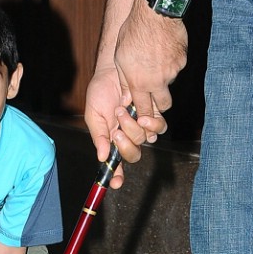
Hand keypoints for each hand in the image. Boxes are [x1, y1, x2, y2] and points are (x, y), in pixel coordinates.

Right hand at [85, 67, 158, 189]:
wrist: (113, 70)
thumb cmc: (100, 92)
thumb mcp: (94, 115)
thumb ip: (98, 136)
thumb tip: (101, 157)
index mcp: (111, 140)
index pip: (115, 163)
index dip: (116, 175)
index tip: (116, 183)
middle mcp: (128, 136)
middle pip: (133, 154)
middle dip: (125, 144)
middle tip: (116, 131)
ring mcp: (142, 126)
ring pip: (145, 139)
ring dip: (134, 128)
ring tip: (123, 111)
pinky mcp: (153, 114)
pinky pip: (158, 126)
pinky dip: (150, 122)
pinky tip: (140, 112)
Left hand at [114, 0, 185, 126]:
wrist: (156, 13)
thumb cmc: (134, 32)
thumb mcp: (120, 57)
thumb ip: (125, 81)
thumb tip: (127, 99)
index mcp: (140, 82)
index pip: (144, 110)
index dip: (144, 116)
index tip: (143, 118)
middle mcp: (158, 81)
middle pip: (164, 105)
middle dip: (159, 104)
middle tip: (153, 95)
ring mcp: (173, 71)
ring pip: (169, 82)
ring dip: (163, 78)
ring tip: (154, 59)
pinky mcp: (183, 61)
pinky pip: (177, 68)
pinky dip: (170, 63)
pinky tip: (163, 49)